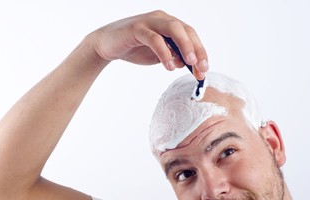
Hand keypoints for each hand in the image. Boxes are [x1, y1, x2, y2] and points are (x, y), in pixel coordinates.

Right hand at [87, 10, 208, 74]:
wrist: (106, 45)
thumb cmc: (134, 48)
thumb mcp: (157, 56)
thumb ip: (172, 57)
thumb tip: (185, 63)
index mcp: (170, 25)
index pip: (191, 36)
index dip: (200, 52)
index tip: (204, 71)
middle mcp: (162, 19)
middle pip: (186, 31)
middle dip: (197, 50)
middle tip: (201, 68)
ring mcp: (149, 21)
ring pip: (173, 29)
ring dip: (185, 46)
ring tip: (189, 63)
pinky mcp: (136, 28)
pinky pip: (154, 38)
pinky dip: (163, 52)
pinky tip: (168, 66)